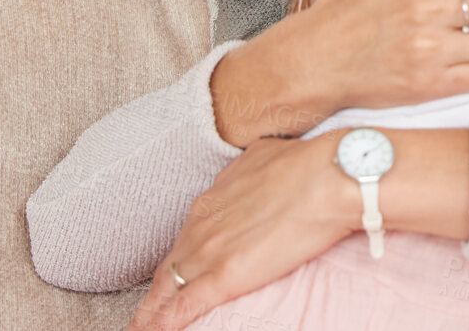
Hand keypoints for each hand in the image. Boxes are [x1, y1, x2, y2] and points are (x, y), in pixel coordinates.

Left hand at [128, 129, 356, 330]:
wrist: (330, 176)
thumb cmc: (310, 163)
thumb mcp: (269, 155)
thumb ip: (254, 169)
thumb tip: (258, 172)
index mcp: (217, 196)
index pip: (187, 236)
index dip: (179, 258)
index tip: (175, 274)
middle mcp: (205, 222)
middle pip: (170, 264)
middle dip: (156, 291)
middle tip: (144, 316)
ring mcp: (211, 250)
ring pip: (167, 288)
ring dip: (151, 311)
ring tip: (139, 329)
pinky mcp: (224, 276)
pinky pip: (183, 307)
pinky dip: (162, 324)